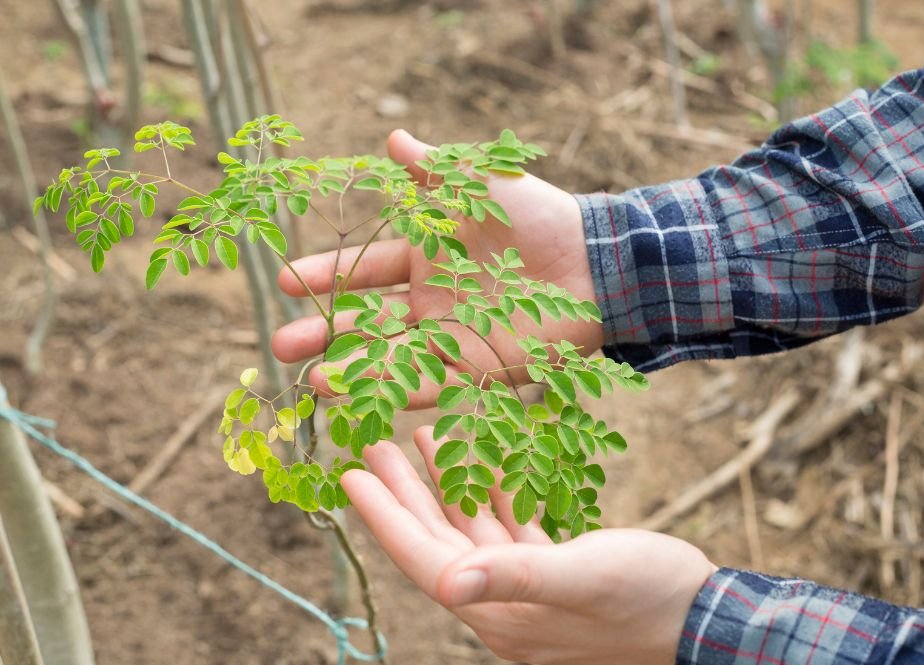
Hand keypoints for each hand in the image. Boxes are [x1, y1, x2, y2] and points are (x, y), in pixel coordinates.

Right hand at [271, 130, 603, 406]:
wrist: (594, 263)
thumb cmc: (539, 218)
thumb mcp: (482, 186)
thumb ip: (436, 170)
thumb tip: (392, 138)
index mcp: (425, 257)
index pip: (363, 269)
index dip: (324, 274)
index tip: (284, 280)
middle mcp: (430, 301)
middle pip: (365, 320)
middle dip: (321, 332)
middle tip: (278, 345)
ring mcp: (450, 338)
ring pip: (388, 357)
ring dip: (349, 369)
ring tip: (307, 380)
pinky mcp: (476, 370)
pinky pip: (428, 384)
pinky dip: (392, 390)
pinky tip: (356, 396)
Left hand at [341, 427, 716, 664]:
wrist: (706, 619)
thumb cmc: (648, 600)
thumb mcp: (582, 580)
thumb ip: (516, 577)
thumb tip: (449, 583)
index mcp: (499, 610)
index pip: (424, 558)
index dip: (384, 517)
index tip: (350, 475)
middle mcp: (504, 603)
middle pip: (439, 540)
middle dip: (404, 494)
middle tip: (372, 446)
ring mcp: (529, 590)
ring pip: (472, 530)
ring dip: (445, 486)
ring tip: (420, 439)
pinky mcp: (556, 573)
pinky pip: (510, 529)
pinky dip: (492, 492)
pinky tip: (483, 459)